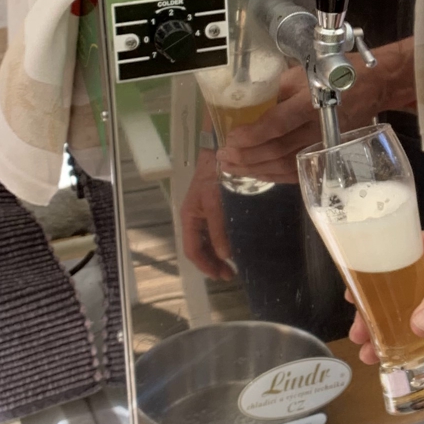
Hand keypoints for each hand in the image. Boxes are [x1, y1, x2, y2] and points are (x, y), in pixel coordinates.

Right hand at [180, 148, 234, 280]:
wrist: (220, 148)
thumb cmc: (214, 174)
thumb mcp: (215, 202)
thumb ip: (219, 229)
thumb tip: (224, 256)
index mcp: (189, 218)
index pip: (193, 250)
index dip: (205, 265)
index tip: (222, 275)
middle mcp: (195, 218)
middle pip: (200, 248)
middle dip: (212, 263)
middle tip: (231, 274)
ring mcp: (205, 213)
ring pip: (208, 241)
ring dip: (218, 255)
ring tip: (233, 265)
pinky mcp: (216, 207)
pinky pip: (216, 231)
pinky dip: (224, 242)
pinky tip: (235, 245)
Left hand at [216, 39, 416, 183]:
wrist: (372, 87)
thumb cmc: (333, 74)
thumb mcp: (302, 73)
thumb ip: (278, 91)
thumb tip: (250, 108)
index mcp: (311, 104)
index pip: (277, 125)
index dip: (252, 135)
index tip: (231, 139)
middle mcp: (317, 130)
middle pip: (276, 150)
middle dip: (246, 157)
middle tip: (223, 157)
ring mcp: (323, 147)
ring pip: (284, 165)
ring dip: (254, 169)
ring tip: (231, 168)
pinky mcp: (325, 156)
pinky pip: (295, 172)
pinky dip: (272, 175)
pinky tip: (255, 173)